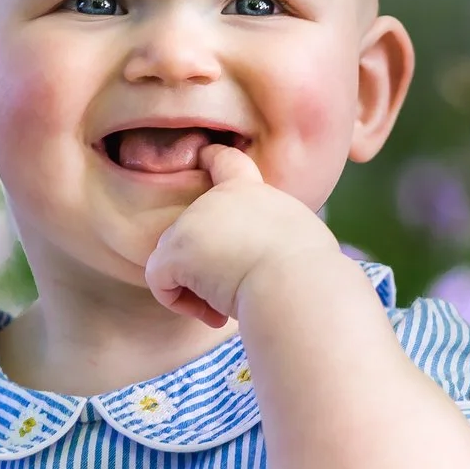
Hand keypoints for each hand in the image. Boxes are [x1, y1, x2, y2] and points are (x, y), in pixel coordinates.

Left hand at [143, 144, 340, 326]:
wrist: (297, 283)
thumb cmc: (310, 273)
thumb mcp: (299, 239)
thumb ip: (273, 235)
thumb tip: (266, 255)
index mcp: (253, 193)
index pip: (228, 163)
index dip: (212, 160)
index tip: (205, 157)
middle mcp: (218, 199)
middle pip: (194, 230)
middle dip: (208, 265)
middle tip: (238, 292)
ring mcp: (192, 221)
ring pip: (174, 259)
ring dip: (195, 288)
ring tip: (226, 307)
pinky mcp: (175, 249)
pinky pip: (159, 280)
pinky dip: (179, 302)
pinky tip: (211, 312)